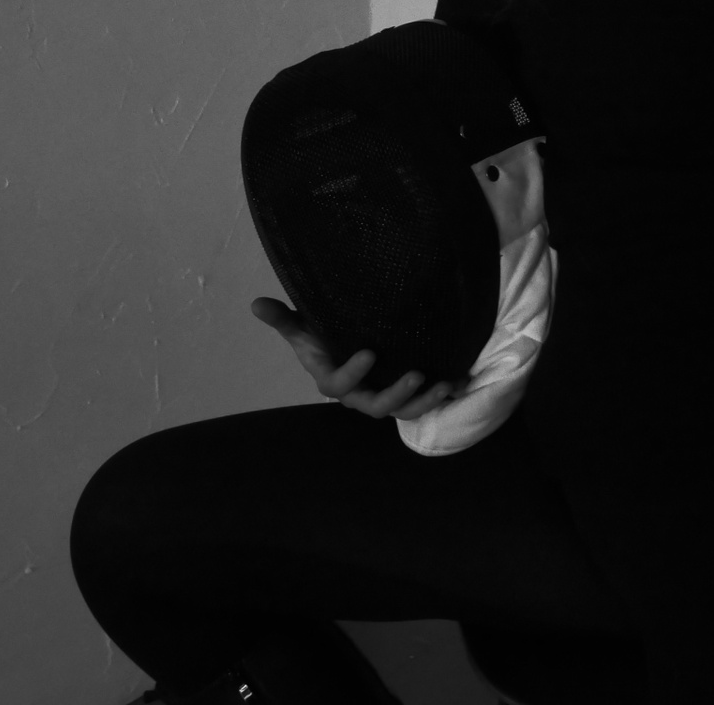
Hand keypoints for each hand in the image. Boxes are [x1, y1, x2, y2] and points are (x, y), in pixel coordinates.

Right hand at [251, 297, 457, 421]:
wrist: (350, 341)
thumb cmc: (323, 336)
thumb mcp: (304, 327)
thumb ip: (284, 319)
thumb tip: (255, 303)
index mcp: (332, 379)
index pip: (338, 385)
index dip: (353, 374)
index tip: (369, 352)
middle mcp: (358, 394)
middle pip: (375, 405)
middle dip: (396, 394)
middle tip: (416, 374)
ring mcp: (382, 396)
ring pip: (402, 410)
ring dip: (424, 400)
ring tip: (443, 384)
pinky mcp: (403, 394)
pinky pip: (422, 402)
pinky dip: (441, 395)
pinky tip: (458, 382)